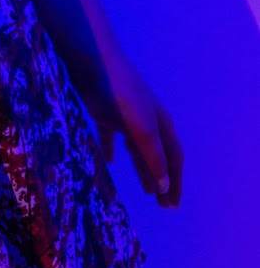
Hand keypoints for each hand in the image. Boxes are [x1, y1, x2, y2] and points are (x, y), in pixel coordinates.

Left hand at [71, 44, 183, 208]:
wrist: (93, 61)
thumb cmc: (121, 94)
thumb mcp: (141, 129)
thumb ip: (153, 157)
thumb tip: (164, 186)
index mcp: (161, 125)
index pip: (173, 160)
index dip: (175, 184)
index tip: (174, 207)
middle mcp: (148, 120)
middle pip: (159, 156)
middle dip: (162, 181)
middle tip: (164, 206)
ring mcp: (127, 115)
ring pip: (139, 149)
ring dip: (144, 170)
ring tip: (146, 191)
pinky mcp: (105, 110)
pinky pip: (112, 136)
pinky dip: (112, 149)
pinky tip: (109, 161)